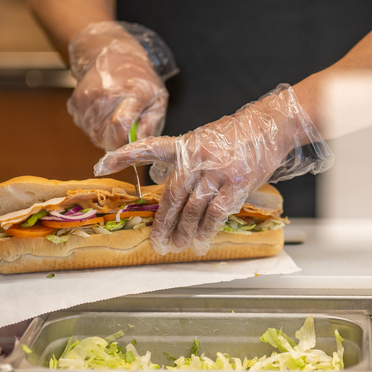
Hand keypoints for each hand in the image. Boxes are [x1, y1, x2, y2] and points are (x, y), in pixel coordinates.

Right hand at [67, 22, 169, 150]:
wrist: (111, 54)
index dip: (122, 145)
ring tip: (116, 119)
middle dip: (117, 143)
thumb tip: (141, 146)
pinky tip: (104, 114)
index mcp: (131, 93)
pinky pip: (84, 127)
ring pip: (93, 135)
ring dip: (105, 136)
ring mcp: (86, 99)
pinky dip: (94, 127)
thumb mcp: (158, 98)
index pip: (119, 125)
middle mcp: (105, 95)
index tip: (127, 153)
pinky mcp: (75, 103)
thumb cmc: (139, 78)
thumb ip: (152, 124)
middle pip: (105, 136)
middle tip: (126, 133)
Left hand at [94, 84, 332, 254]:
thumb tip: (174, 190)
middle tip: (158, 242)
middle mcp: (198, 157)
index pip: (149, 147)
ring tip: (179, 245)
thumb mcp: (205, 139)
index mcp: (186, 144)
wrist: (270, 126)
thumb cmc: (238, 135)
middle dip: (163, 223)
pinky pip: (218, 211)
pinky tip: (202, 240)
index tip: (101, 165)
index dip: (125, 156)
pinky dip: (208, 229)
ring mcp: (218, 170)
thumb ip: (187, 160)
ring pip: (194, 208)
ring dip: (185, 231)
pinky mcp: (237, 182)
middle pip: (173, 195)